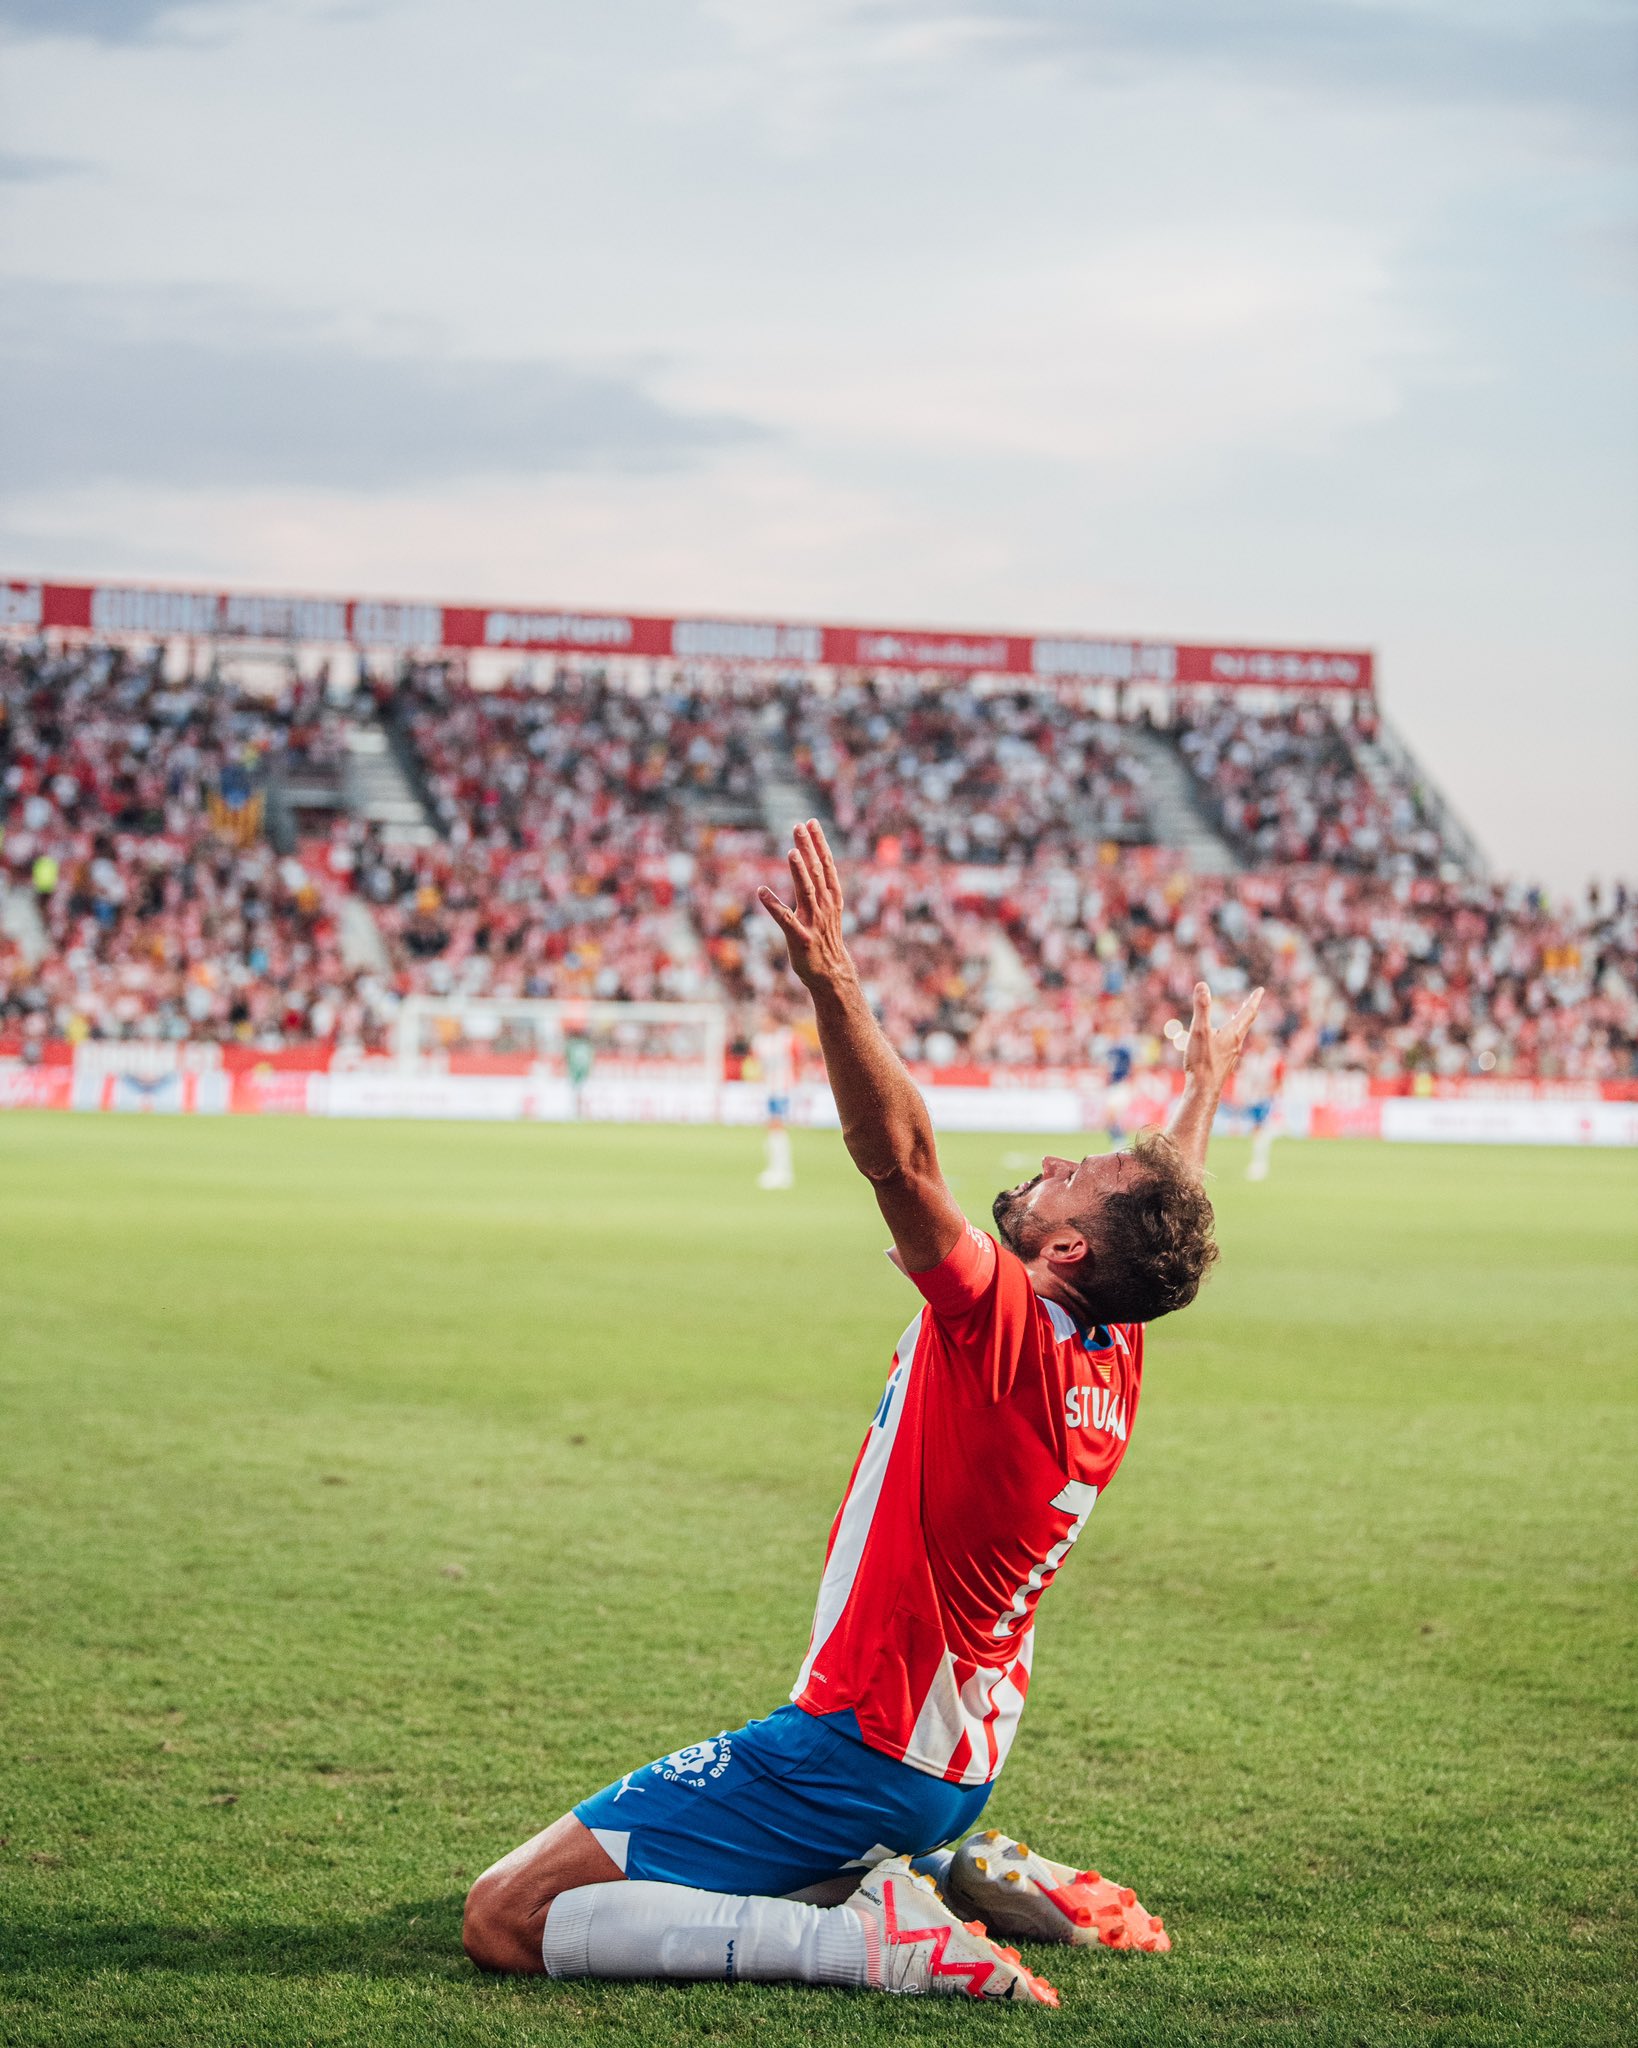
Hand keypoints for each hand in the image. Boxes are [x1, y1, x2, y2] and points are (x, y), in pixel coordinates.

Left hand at [757, 821, 853, 990]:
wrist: (831, 973)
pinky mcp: (800, 938)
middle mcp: (824, 907)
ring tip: (791, 851)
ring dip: (799, 871)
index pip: (827, 865)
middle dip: (808, 848)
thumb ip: (820, 888)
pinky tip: (760, 891)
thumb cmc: (825, 939)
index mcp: (832, 899)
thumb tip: (812, 862)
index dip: (819, 843)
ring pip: (806, 892)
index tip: (812, 823)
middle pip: (816, 872)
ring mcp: (813, 923)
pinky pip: (784, 919)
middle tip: (799, 826)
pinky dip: (773, 905)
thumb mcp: (829, 911)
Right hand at [1183, 979, 1263, 1094]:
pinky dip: (1231, 1034)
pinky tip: (1222, 1039)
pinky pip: (1231, 1044)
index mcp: (1233, 1033)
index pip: (1247, 1012)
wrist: (1204, 1089)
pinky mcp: (1225, 1062)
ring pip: (1239, 1034)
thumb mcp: (1199, 1030)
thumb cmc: (1202, 1061)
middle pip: (1246, 1022)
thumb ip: (1201, 1008)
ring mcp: (1231, 1054)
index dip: (1253, 1000)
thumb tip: (1202, 985)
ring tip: (1237, 1016)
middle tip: (1252, 1000)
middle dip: (1248, 1009)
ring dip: (1240, 1022)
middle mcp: (1236, 1043)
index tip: (1260, 990)